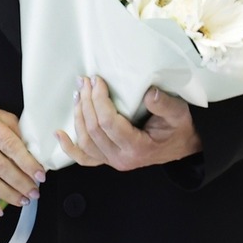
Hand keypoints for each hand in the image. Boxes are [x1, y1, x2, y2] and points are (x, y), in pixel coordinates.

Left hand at [57, 77, 202, 170]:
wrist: (183, 146)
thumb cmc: (179, 129)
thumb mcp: (179, 114)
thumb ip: (165, 105)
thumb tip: (149, 93)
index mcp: (137, 148)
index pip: (108, 123)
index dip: (98, 99)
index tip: (97, 81)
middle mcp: (121, 159)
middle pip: (93, 129)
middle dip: (86, 101)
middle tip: (85, 81)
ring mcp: (112, 161)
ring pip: (85, 141)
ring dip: (78, 115)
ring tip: (78, 93)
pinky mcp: (108, 159)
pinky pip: (84, 158)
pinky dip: (69, 147)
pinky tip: (59, 134)